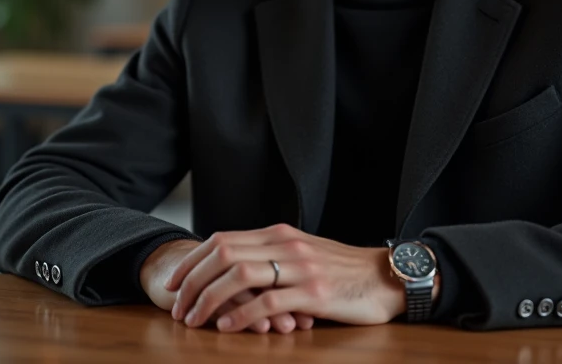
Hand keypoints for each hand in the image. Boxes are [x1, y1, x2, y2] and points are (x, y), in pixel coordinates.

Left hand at [168, 223, 414, 332]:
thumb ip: (271, 258)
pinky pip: (269, 302)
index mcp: (279, 235)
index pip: (222, 240)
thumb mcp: (303, 255)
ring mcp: (300, 267)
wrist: (386, 278)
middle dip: (192, 281)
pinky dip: (242, 314)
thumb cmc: (343, 272)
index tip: (175, 284)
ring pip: (240, 275)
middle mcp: (286, 245)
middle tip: (177, 307)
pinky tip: (227, 326)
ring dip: (209, 298)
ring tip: (195, 320)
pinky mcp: (315, 293)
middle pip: (223, 254)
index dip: (192, 261)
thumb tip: (232, 274)